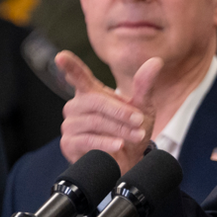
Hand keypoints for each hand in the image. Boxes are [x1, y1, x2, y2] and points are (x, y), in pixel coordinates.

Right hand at [56, 50, 162, 173]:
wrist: (129, 160)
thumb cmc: (131, 130)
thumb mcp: (142, 106)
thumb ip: (144, 84)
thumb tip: (156, 61)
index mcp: (90, 92)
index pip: (78, 75)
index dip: (69, 66)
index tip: (61, 56)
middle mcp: (76, 106)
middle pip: (95, 101)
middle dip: (120, 111)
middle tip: (139, 120)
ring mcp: (70, 125)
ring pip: (94, 121)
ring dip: (119, 129)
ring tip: (137, 135)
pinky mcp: (69, 144)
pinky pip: (87, 140)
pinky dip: (106, 142)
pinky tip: (119, 145)